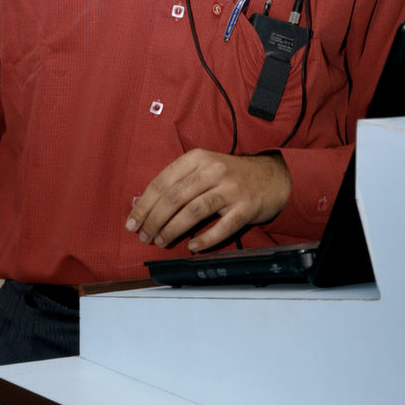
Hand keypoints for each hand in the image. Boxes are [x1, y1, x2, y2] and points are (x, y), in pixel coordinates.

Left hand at [125, 149, 290, 251]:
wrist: (272, 176)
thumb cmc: (230, 175)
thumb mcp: (204, 167)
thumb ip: (180, 181)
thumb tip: (148, 207)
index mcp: (197, 158)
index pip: (162, 181)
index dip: (144, 204)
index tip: (132, 222)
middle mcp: (213, 170)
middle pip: (175, 197)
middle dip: (154, 220)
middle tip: (144, 236)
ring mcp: (231, 188)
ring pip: (194, 211)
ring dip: (173, 229)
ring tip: (161, 241)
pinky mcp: (246, 207)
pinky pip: (222, 226)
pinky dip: (205, 239)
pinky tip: (193, 246)